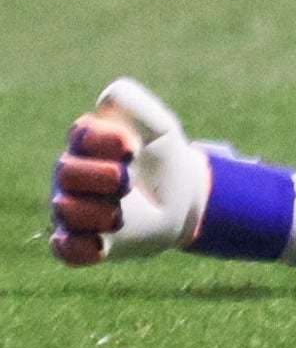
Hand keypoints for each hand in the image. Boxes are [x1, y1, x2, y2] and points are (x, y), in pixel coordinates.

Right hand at [48, 81, 205, 266]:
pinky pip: (64, 248)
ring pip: (66, 210)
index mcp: (89, 143)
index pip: (81, 136)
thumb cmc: (163, 159)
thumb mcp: (160, 129)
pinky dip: (78, 248)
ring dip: (95, 212)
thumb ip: (137, 106)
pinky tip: (100, 245)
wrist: (180, 201)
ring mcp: (73, 209)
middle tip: (126, 182)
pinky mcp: (79, 241)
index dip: (103, 140)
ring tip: (119, 215)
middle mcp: (73, 175)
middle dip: (99, 176)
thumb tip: (106, 99)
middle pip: (66, 172)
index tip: (133, 148)